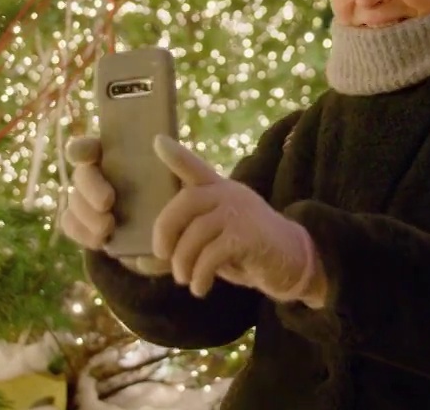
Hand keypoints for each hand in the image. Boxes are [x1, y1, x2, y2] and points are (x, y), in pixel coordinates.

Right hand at [59, 136, 168, 276]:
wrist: (179, 232)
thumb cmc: (181, 196)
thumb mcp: (187, 177)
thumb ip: (176, 159)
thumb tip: (160, 140)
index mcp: (116, 155)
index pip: (90, 145)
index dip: (81, 147)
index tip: (86, 155)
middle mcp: (98, 174)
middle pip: (81, 174)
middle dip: (90, 187)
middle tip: (108, 202)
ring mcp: (89, 199)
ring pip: (73, 201)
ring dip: (86, 214)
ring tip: (107, 227)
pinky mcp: (86, 224)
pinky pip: (71, 225)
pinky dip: (83, 233)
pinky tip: (100, 239)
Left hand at [151, 135, 320, 303]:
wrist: (290, 262)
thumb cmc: (244, 251)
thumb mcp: (210, 244)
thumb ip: (179, 246)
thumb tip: (139, 262)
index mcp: (218, 190)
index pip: (194, 167)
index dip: (175, 155)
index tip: (156, 141)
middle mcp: (228, 194)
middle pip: (184, 202)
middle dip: (164, 231)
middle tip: (161, 255)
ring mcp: (240, 213)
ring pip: (195, 234)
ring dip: (182, 262)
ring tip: (185, 278)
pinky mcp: (248, 236)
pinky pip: (211, 255)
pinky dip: (200, 276)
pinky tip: (200, 288)